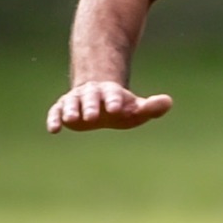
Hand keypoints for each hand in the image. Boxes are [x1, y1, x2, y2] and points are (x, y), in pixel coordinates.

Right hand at [47, 81, 172, 133]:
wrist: (98, 99)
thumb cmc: (121, 107)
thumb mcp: (137, 108)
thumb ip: (152, 107)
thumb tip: (168, 102)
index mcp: (112, 92)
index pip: (114, 95)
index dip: (115, 101)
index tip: (117, 109)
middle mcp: (92, 94)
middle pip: (91, 98)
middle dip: (92, 106)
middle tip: (92, 117)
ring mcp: (76, 100)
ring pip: (72, 102)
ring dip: (72, 110)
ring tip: (72, 120)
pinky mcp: (62, 108)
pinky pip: (56, 111)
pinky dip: (54, 118)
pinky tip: (54, 130)